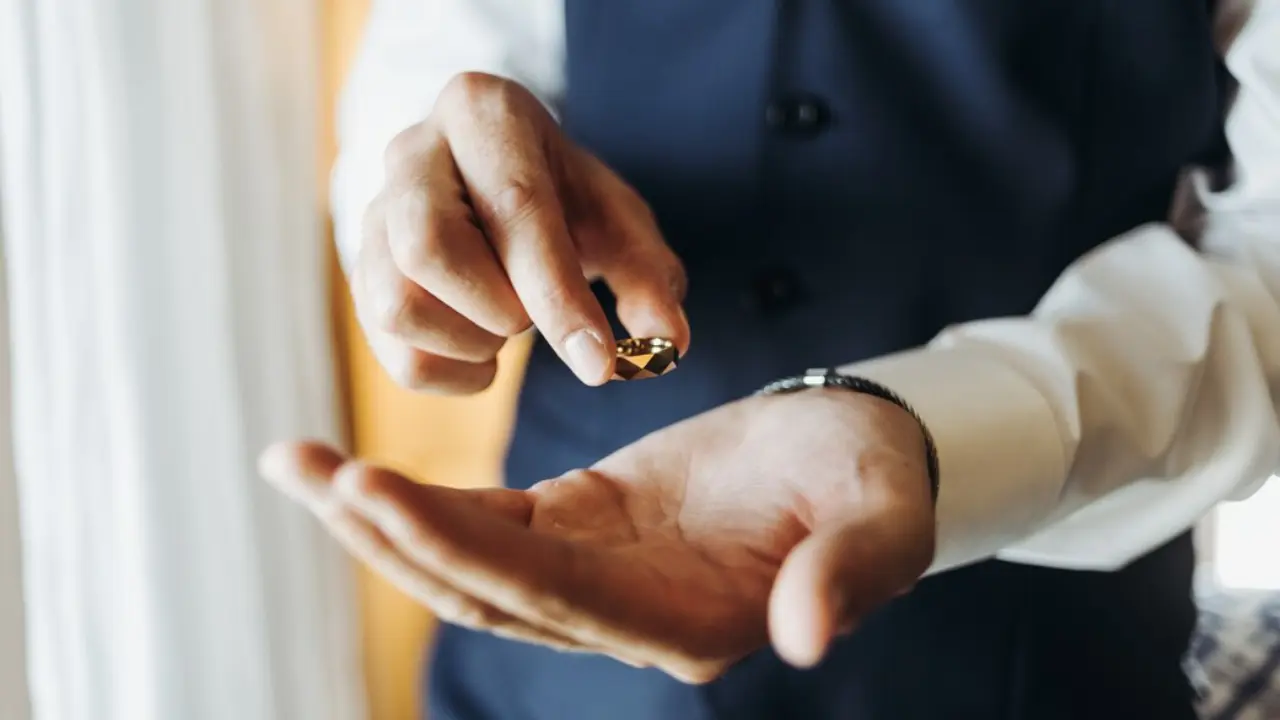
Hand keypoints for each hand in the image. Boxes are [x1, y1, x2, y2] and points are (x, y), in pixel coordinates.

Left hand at [259, 390, 935, 682]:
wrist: (848, 453)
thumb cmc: (871, 481)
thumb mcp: (879, 516)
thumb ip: (852, 571)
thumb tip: (810, 636)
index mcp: (685, 623)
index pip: (550, 596)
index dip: (459, 547)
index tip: (374, 490)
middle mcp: (624, 616)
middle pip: (483, 589)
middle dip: (389, 532)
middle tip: (301, 467)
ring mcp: (593, 578)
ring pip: (467, 564)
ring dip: (381, 520)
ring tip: (296, 464)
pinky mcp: (576, 528)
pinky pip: (484, 525)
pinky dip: (420, 501)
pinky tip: (356, 474)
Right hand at [354, 72, 688, 393]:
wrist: (497, 184)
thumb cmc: (565, 199)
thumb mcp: (618, 221)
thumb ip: (648, 277)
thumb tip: (668, 344)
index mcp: (483, 112)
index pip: (513, 207)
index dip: (556, 295)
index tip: (598, 363)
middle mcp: (411, 152)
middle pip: (428, 248)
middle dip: (497, 309)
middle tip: (533, 317)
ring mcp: (373, 211)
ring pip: (395, 304)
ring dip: (468, 342)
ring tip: (507, 327)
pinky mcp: (359, 268)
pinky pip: (389, 346)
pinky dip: (447, 371)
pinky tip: (483, 354)